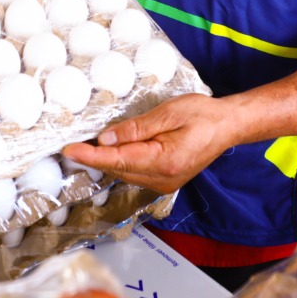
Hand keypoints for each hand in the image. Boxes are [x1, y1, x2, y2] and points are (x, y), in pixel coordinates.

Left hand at [62, 95, 235, 194]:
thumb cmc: (202, 114)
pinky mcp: (165, 181)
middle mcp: (162, 179)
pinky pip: (135, 174)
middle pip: (119, 170)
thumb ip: (135, 129)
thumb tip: (106, 139)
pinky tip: (112, 151)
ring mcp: (164, 184)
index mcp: (164, 161)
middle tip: (72, 145)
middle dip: (95, 158)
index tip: (69, 151)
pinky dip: (121, 163)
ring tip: (86, 146)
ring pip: (125, 174)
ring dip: (107, 161)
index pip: (119, 160)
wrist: (227, 126)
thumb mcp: (168, 114)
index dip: (91, 156)